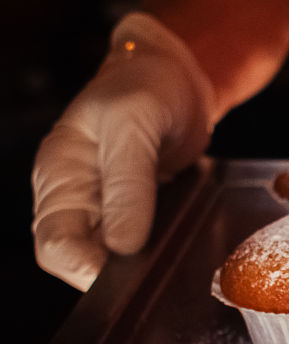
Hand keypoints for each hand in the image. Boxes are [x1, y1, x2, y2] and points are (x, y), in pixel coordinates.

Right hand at [32, 13, 215, 289]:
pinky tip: (176, 241)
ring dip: (139, 261)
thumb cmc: (148, 84)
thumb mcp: (134, 122)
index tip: (132, 266)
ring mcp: (103, 205)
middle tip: (160, 262)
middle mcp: (74, 196)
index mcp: (58, 175)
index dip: (88, 267)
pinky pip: (137, 243)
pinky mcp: (134, 209)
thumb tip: (123, 246)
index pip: (55, 246)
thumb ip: (128, 184)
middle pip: (79, 260)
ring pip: (110, 257)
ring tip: (171, 248)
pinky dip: (155, 248)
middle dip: (116, 270)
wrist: (178, 74)